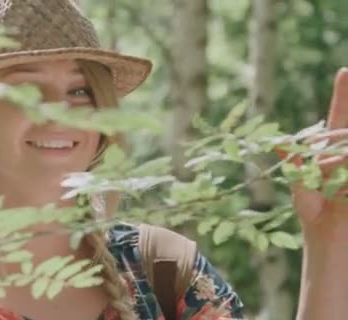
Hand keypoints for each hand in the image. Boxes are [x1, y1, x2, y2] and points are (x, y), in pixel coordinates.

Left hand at [277, 68, 347, 243]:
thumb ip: (295, 166)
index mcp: (333, 151)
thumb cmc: (316, 217)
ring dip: (339, 164)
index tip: (345, 71)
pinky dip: (344, 179)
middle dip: (334, 149)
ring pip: (347, 148)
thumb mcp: (302, 191)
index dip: (344, 95)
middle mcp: (347, 154)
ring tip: (336, 192)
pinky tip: (341, 194)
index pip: (341, 116)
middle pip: (344, 135)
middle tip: (327, 182)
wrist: (334, 244)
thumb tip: (277, 140)